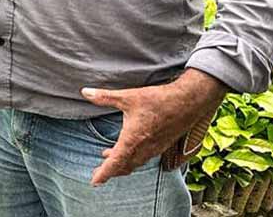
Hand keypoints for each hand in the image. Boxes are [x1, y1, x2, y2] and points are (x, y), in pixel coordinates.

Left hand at [82, 69, 226, 185]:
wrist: (188, 102)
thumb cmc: (158, 100)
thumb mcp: (127, 97)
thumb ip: (104, 97)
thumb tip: (85, 92)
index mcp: (132, 140)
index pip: (115, 162)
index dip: (104, 173)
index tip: (94, 181)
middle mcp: (144, 148)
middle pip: (124, 167)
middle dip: (110, 172)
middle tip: (98, 174)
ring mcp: (155, 148)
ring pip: (135, 164)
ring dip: (122, 165)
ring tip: (109, 160)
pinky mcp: (162, 145)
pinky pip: (145, 158)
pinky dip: (133, 159)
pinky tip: (130, 151)